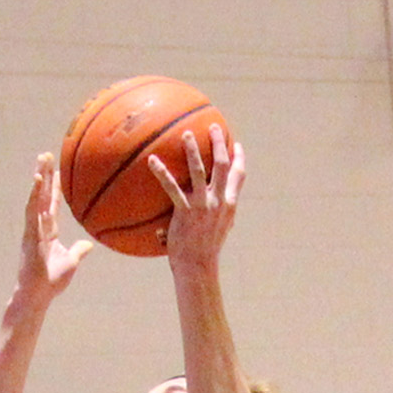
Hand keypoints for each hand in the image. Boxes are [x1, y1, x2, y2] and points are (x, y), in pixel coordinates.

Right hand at [18, 152, 93, 300]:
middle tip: (46, 154)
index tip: (58, 171)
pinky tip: (36, 180)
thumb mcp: (71, 262)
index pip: (52, 205)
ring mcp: (33, 229)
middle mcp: (39, 227)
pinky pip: (32, 211)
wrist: (38, 296)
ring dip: (39, 178)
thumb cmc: (51, 282)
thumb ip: (79, 251)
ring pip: (35, 198)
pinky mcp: (29, 235)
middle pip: (42, 196)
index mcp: (49, 232)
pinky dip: (34, 195)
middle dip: (44, 175)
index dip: (54, 188)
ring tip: (42, 160)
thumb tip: (89, 244)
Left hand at [146, 122, 242, 270]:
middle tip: (213, 126)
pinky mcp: (186, 211)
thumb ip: (216, 216)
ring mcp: (203, 205)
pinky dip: (162, 172)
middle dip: (219, 143)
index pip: (239, 176)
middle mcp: (219, 201)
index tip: (237, 145)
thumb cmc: (205, 251)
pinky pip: (172, 187)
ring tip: (185, 134)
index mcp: (228, 204)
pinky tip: (152, 160)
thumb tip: (209, 210)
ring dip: (193, 150)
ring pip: (200, 170)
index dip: (239, 159)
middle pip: (223, 165)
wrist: (198, 266)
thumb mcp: (217, 231)